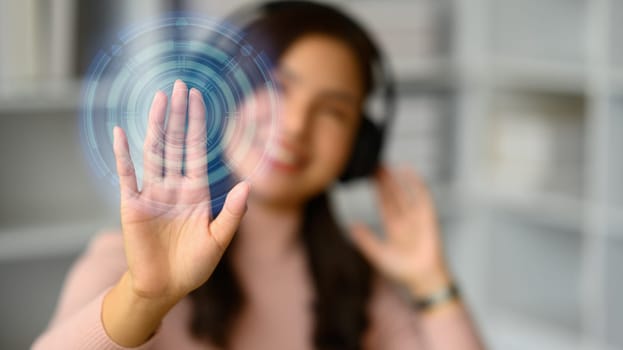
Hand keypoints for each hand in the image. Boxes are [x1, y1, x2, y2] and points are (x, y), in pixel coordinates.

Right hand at [112, 80, 248, 303]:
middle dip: (178, 114)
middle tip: (180, 85)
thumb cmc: (194, 266)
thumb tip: (248, 185)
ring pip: (154, 151)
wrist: (166, 288)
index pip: (196, 149)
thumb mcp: (218, 240)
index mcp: (195, 192)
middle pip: (175, 142)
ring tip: (159, 99)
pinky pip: (126, 175)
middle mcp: (173, 187)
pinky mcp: (132, 205)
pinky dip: (123, 154)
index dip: (197, 124)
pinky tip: (120, 131)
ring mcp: (152, 193)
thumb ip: (232, 213)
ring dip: (156, 125)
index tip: (198, 98)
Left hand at [350, 166, 450, 297]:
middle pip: (393, 195)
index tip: (370, 176)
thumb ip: (365, 240)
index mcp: (392, 227)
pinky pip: (423, 197)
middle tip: (377, 164)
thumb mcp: (378, 254)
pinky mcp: (428, 217)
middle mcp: (404, 220)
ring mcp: (416, 217)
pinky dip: (417, 184)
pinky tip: (409, 172)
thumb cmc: (402, 270)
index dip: (378, 190)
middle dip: (385, 181)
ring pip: (405, 193)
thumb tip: (351, 226)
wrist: (422, 278)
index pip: (384, 203)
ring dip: (397, 180)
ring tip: (388, 166)